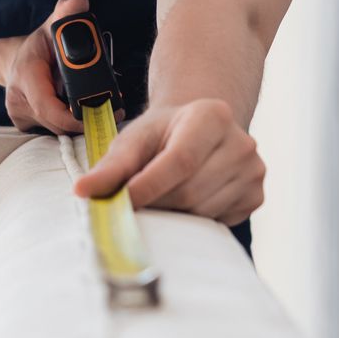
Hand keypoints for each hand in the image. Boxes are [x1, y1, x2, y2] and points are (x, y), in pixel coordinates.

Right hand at [0, 0, 92, 135]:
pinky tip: (78, 111)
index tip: (102, 111)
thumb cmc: (41, 44)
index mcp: (25, 76)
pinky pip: (52, 131)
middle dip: (84, 118)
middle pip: (57, 121)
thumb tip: (79, 3)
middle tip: (111, 109)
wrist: (16, 60)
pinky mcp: (25, 125)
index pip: (48, 107)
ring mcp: (19, 115)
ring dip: (78, 121)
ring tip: (96, 107)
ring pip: (56, 129)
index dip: (75, 117)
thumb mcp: (53, 25)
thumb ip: (68, 13)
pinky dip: (69, 124)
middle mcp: (17, 99)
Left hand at [71, 98, 264, 227]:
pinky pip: (217, 222)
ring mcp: (254, 170)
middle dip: (156, 203)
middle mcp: (241, 141)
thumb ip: (110, 166)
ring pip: (202, 211)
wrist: (198, 132)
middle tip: (135, 203)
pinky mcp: (256, 196)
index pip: (180, 160)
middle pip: (190, 191)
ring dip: (173, 214)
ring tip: (162, 197)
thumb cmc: (161, 135)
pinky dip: (194, 220)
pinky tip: (186, 201)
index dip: (149, 186)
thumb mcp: (134, 140)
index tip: (122, 203)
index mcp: (212, 115)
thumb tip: (82, 192)